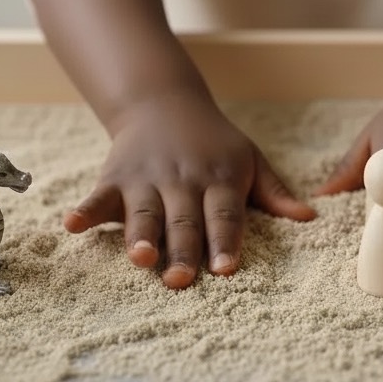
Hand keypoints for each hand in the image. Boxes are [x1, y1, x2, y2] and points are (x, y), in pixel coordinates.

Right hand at [65, 91, 315, 287]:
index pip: (224, 215)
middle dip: (182, 250)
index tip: (226, 268)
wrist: (163, 102)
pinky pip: (97, 198)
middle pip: (184, 221)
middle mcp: (183, 180)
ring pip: (144, 213)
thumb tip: (311, 218)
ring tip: (139, 258)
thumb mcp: (249, 159)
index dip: (225, 241)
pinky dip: (85, 212)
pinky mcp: (114, 179)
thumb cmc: (214, 143)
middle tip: (181, 279)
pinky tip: (71, 227)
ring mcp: (146, 179)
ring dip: (140, 235)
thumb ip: (274, 193)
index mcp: (220, 179)